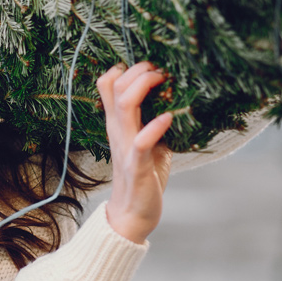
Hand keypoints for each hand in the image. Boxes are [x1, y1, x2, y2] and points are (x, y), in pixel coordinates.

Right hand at [96, 61, 173, 243]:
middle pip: (116, 87)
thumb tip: (175, 99)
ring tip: (161, 81)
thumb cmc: (143, 176)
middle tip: (159, 70)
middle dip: (138, 70)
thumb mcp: (146, 141)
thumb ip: (151, 121)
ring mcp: (126, 146)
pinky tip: (169, 117)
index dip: (123, 68)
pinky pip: (142, 141)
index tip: (147, 66)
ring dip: (143, 87)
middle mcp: (118, 131)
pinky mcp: (137, 165)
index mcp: (118, 124)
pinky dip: (155, 126)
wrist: (133, 213)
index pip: (107, 85)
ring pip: (124, 106)